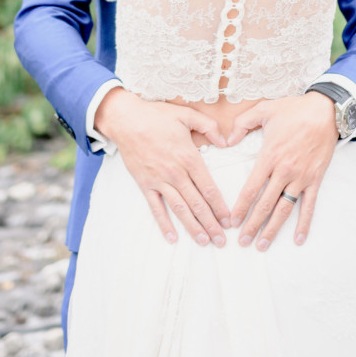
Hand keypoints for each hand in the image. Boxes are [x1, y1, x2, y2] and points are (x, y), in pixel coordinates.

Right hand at [94, 88, 230, 245]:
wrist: (126, 120)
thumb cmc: (157, 116)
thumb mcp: (187, 114)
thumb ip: (209, 126)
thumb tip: (226, 141)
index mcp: (188, 157)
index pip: (208, 188)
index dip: (220, 206)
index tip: (229, 220)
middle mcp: (175, 173)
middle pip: (197, 203)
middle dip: (211, 223)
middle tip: (222, 241)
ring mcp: (159, 180)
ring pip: (179, 209)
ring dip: (193, 227)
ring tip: (204, 242)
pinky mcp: (145, 184)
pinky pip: (155, 208)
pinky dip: (163, 224)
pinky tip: (172, 238)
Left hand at [227, 93, 337, 249]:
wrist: (326, 111)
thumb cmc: (294, 110)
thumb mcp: (264, 109)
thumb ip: (242, 123)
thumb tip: (226, 140)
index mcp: (269, 156)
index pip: (251, 188)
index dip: (241, 207)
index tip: (233, 222)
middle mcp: (284, 171)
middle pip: (265, 204)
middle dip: (253, 225)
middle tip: (243, 242)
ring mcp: (301, 177)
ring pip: (284, 209)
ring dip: (273, 228)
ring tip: (262, 245)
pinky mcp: (315, 179)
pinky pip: (309, 205)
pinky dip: (304, 223)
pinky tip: (298, 239)